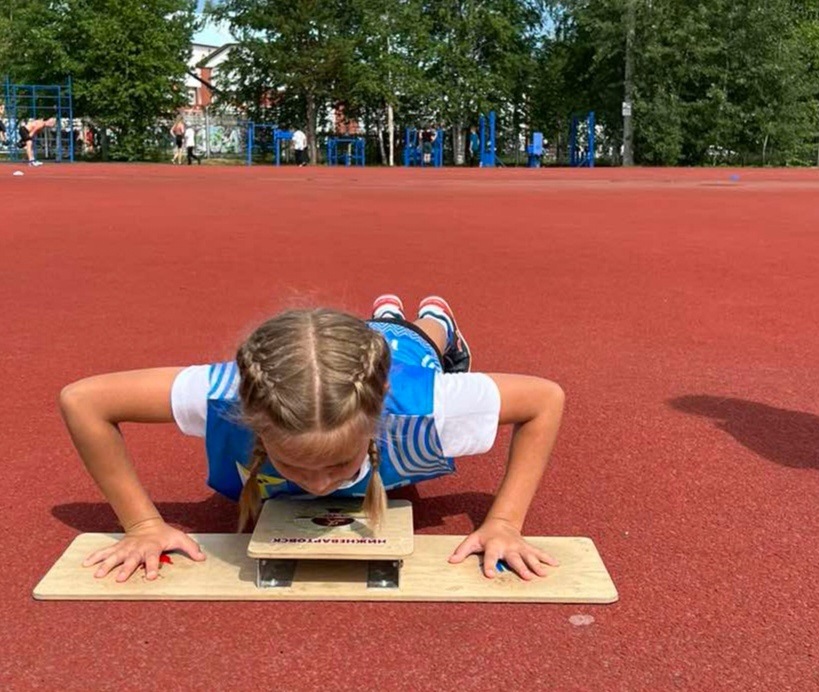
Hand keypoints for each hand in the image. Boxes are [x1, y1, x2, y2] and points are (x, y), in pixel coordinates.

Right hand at [82, 517, 205, 582]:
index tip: (151, 577)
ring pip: (114, 556)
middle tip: (119, 579)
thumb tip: (202, 558)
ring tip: (97, 574)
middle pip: (131, 560)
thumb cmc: (165, 535)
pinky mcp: (118, 548)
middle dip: (125, 569)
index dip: (153, 567)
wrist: (147, 523)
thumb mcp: (179, 539)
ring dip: (106, 565)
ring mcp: (126, 548)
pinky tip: (85, 564)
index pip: (153, 559)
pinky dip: (95, 557)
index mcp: (152, 548)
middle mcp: (137, 549)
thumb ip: (191, 548)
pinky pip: (104, 552)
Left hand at [448, 517, 558, 579]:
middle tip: (527, 577)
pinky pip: (538, 552)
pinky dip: (547, 558)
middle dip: (521, 567)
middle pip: (514, 558)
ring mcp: (519, 546)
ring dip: (536, 565)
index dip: (489, 565)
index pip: (490, 557)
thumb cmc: (484, 536)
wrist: (500, 522)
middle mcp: (508, 546)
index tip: (490, 575)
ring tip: (544, 574)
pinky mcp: (527, 546)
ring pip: (529, 556)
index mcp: (493, 546)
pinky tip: (555, 564)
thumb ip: (462, 551)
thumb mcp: (471, 540)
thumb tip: (451, 561)